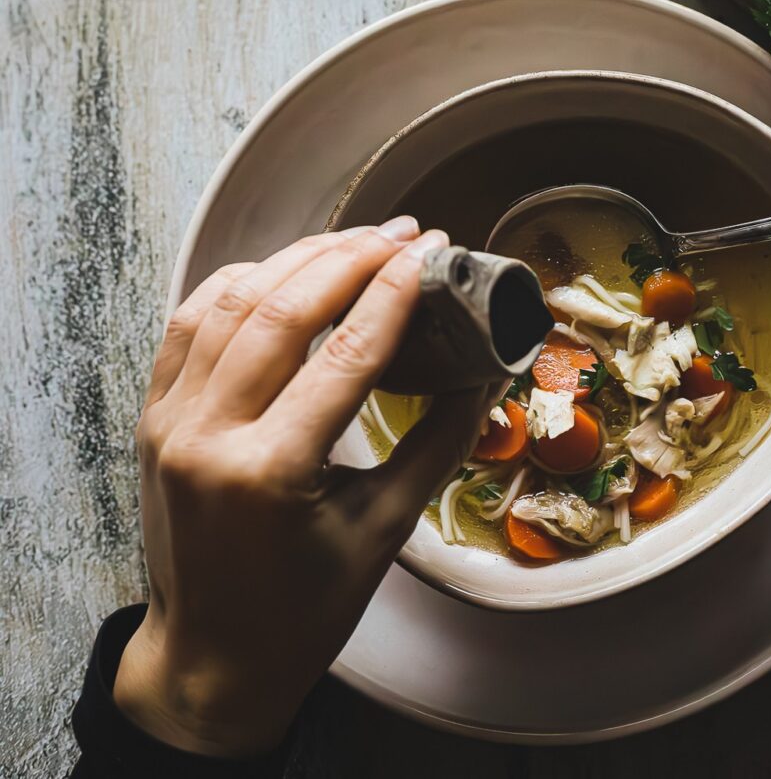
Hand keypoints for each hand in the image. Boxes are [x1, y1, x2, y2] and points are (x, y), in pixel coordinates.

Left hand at [114, 221, 488, 755]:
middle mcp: (208, 437)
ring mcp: (171, 424)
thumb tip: (488, 373)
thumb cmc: (302, 611)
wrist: (209, 662)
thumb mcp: (384, 531)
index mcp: (270, 474)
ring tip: (355, 240)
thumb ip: (438, 442)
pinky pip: (189, 322)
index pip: (346, 352)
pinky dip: (237, 282)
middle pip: (282, 309)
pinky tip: (282, 269)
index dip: (397, 291)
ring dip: (296, 258)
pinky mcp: (154, 418)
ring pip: (229, 301)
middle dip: (351, 257)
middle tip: (405, 235)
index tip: (435, 253)